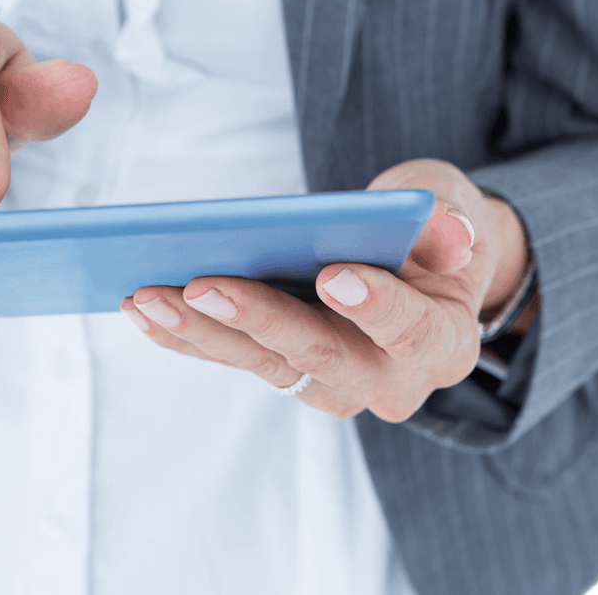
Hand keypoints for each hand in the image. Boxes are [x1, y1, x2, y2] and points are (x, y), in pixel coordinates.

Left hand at [121, 159, 529, 421]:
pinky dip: (186, 337)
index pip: (412, 331)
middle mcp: (387, 380)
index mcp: (442, 342)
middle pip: (320, 357)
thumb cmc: (429, 235)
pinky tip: (143, 310)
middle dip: (258, 322)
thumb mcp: (454, 212)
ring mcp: (331, 384)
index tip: (332, 275)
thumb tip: (454, 234)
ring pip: (264, 365)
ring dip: (201, 332)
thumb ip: (452, 224)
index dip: (374, 307)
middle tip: (201, 287)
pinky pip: (233, 360)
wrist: (414, 270)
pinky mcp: (286, 373)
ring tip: (148, 296)